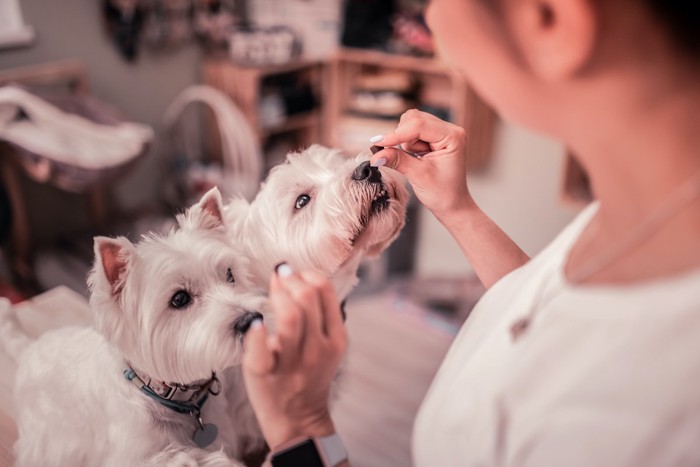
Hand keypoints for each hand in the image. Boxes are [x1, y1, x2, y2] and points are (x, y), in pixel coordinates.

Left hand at [241, 264, 347, 449]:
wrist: (298, 418)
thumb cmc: (308, 375)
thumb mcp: (326, 345)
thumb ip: (318, 315)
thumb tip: (293, 275)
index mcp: (335, 339)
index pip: (324, 290)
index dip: (307, 274)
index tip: (295, 274)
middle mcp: (317, 349)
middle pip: (306, 298)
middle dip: (290, 279)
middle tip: (280, 275)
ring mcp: (292, 362)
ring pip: (289, 316)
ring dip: (277, 294)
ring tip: (272, 288)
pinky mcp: (266, 373)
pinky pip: (262, 351)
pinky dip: (257, 334)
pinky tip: (255, 321)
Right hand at [371, 109, 472, 217]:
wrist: (451, 204)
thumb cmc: (442, 193)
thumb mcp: (418, 176)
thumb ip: (398, 161)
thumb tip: (376, 155)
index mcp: (453, 136)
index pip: (419, 125)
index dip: (397, 133)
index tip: (377, 143)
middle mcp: (449, 130)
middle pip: (414, 119)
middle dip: (402, 137)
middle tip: (403, 158)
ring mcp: (441, 132)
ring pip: (411, 124)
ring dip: (405, 142)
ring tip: (416, 161)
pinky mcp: (433, 138)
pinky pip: (412, 133)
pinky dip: (407, 144)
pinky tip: (416, 158)